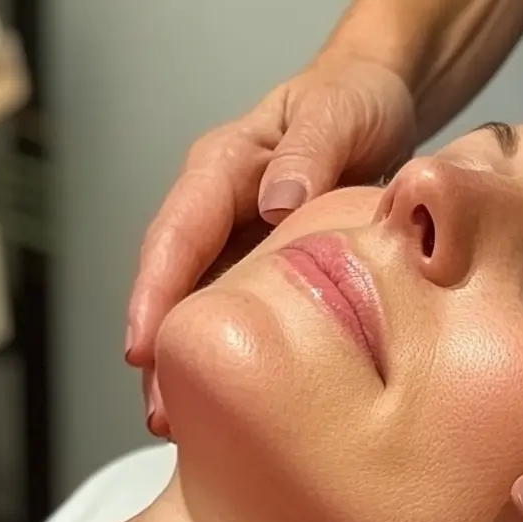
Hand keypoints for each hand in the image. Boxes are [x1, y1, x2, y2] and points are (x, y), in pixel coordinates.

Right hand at [126, 52, 415, 435]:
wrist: (380, 97)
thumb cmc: (355, 98)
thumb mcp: (337, 111)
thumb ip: (309, 152)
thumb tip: (273, 202)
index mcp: (225, 166)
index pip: (177, 232)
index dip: (154, 291)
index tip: (142, 347)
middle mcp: (221, 205)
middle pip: (176, 280)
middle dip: (161, 346)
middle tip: (162, 414)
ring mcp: (242, 234)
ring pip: (202, 301)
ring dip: (190, 357)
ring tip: (186, 424)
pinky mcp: (268, 257)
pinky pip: (242, 305)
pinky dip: (236, 346)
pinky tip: (241, 392)